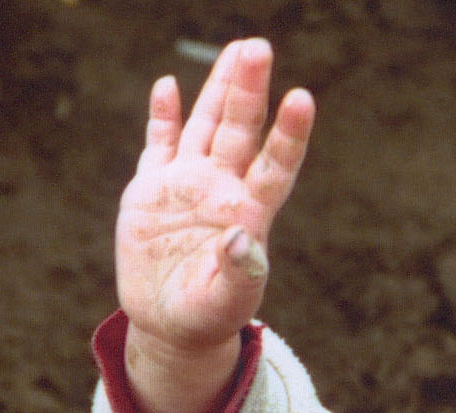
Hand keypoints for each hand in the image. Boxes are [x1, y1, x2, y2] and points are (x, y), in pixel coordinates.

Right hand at [114, 39, 313, 412]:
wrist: (170, 324)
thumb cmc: (207, 317)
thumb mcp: (226, 302)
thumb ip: (239, 273)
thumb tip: (242, 238)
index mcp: (249, 214)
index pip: (276, 165)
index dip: (289, 134)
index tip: (302, 99)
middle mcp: (223, 189)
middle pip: (240, 131)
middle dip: (249, 89)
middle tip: (258, 46)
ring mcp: (188, 184)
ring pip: (206, 125)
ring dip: (219, 89)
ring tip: (238, 49)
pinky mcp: (152, 189)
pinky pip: (159, 145)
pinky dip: (162, 117)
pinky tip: (168, 86)